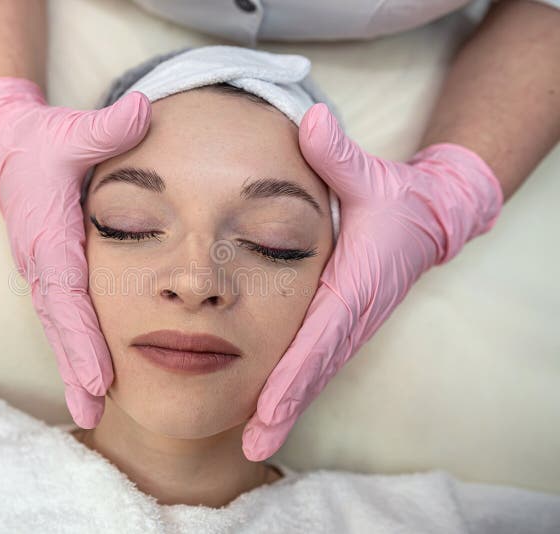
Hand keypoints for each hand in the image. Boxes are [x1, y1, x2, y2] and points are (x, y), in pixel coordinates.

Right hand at [0, 78, 150, 427]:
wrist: (7, 144)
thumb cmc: (44, 140)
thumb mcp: (73, 130)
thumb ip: (108, 126)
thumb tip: (145, 111)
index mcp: (48, 232)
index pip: (65, 292)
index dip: (81, 335)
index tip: (99, 374)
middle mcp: (41, 258)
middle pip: (59, 322)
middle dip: (75, 367)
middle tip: (92, 412)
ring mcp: (42, 269)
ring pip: (58, 326)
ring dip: (72, 368)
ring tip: (89, 411)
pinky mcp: (49, 271)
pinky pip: (61, 317)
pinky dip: (73, 348)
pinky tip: (88, 378)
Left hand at [242, 103, 502, 460]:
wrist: (428, 217)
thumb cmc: (390, 197)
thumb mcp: (366, 174)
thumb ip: (337, 153)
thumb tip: (311, 120)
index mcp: (354, 281)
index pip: (320, 333)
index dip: (294, 371)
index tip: (268, 404)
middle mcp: (352, 311)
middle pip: (315, 367)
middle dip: (284, 406)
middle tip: (252, 443)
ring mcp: (349, 323)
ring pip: (315, 372)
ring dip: (286, 406)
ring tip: (254, 441)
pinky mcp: (344, 325)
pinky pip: (316, 363)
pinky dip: (295, 389)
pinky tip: (269, 411)